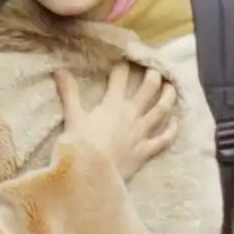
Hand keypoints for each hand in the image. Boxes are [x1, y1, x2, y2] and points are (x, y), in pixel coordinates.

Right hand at [54, 62, 178, 179]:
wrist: (92, 175)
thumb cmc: (79, 146)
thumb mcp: (72, 117)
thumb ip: (68, 93)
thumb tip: (58, 69)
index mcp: (112, 104)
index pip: (120, 78)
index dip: (122, 66)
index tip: (124, 58)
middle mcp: (131, 114)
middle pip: (148, 89)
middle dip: (152, 76)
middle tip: (155, 68)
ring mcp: (141, 133)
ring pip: (160, 110)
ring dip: (168, 96)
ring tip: (171, 86)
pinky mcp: (146, 151)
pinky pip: (163, 139)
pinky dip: (171, 129)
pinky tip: (175, 121)